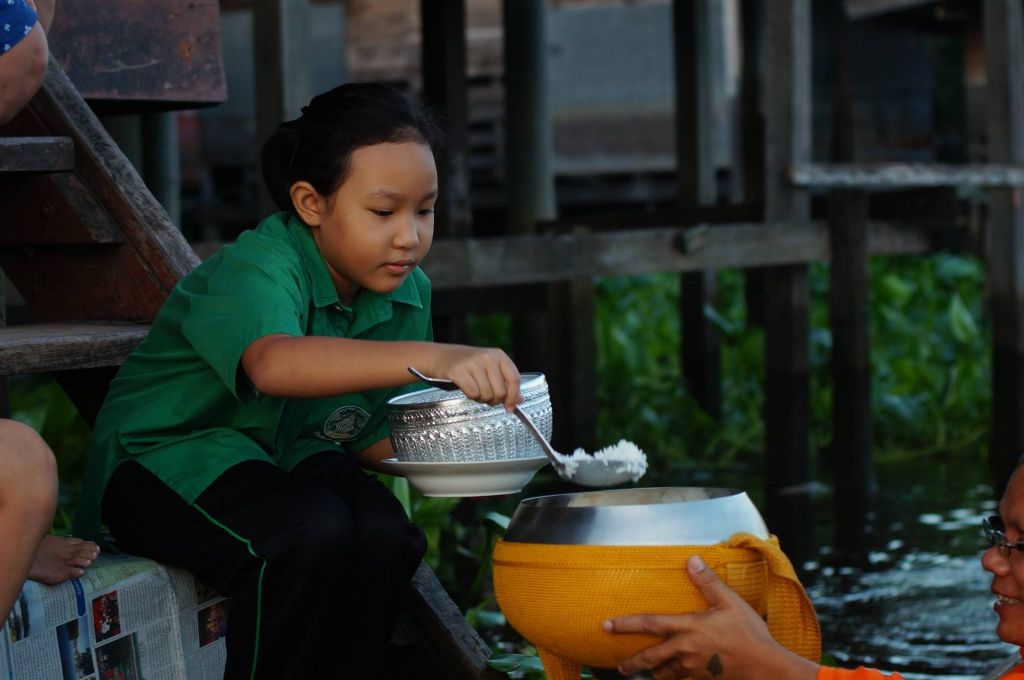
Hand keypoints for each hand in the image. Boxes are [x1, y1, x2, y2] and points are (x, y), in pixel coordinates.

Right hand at [431, 345, 520, 410]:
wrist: (440, 356)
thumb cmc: (468, 365)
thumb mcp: (489, 369)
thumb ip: (505, 383)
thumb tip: (520, 400)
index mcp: (499, 355)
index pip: (514, 378)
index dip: (514, 396)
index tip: (510, 407)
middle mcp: (487, 357)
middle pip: (500, 391)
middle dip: (494, 400)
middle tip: (487, 398)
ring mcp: (472, 363)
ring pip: (486, 394)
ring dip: (481, 399)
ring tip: (476, 391)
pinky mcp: (458, 371)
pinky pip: (472, 393)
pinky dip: (471, 396)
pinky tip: (467, 390)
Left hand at [603, 555, 818, 679]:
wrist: (766, 668)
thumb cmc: (749, 634)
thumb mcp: (730, 602)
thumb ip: (708, 582)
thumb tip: (692, 560)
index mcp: (689, 627)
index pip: (650, 624)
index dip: (626, 624)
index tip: (607, 625)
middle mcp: (686, 649)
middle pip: (651, 657)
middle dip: (632, 662)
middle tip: (619, 666)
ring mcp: (694, 667)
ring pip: (665, 672)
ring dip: (654, 672)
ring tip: (646, 672)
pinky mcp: (703, 679)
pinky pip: (682, 678)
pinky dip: (674, 677)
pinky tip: (674, 676)